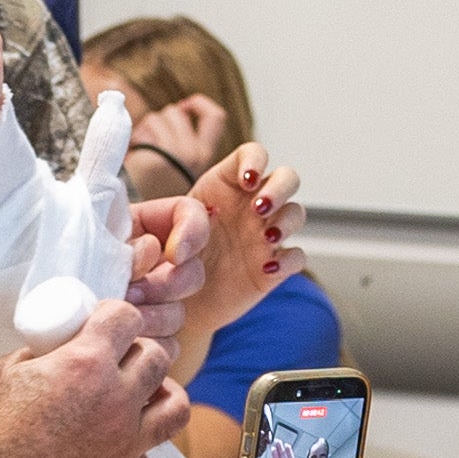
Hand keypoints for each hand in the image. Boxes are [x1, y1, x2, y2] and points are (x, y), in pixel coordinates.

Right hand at [0, 298, 182, 457]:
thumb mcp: (3, 370)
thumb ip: (42, 354)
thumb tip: (59, 348)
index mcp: (84, 364)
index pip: (127, 318)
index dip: (118, 315)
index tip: (108, 323)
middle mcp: (114, 403)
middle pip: (158, 359)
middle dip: (140, 351)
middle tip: (121, 360)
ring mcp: (121, 448)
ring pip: (174, 409)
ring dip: (160, 396)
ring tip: (140, 400)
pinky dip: (136, 456)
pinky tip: (115, 453)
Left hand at [121, 92, 232, 189]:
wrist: (146, 221)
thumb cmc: (156, 191)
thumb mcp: (179, 166)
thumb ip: (183, 141)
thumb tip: (178, 110)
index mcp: (205, 155)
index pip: (215, 117)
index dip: (198, 105)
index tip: (183, 107)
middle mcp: (196, 154)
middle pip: (176, 113)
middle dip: (160, 120)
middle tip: (149, 141)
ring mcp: (177, 155)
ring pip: (158, 119)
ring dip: (145, 130)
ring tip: (140, 151)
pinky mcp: (158, 159)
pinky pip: (145, 131)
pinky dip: (137, 138)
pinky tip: (133, 156)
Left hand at [128, 151, 304, 350]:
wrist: (174, 302)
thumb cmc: (166, 259)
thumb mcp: (161, 232)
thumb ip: (171, 226)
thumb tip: (181, 238)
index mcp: (227, 185)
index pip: (254, 154)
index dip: (256, 160)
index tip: (246, 180)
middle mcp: (252, 206)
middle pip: (287, 178)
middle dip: (280, 188)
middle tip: (258, 208)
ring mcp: (266, 235)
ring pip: (297, 213)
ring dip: (287, 221)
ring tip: (266, 237)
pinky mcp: (274, 266)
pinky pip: (297, 256)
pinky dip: (289, 259)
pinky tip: (267, 268)